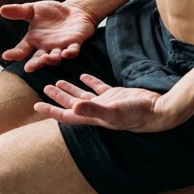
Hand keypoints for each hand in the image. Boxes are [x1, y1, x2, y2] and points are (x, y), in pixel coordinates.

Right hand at [0, 1, 96, 71]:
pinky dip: (70, 53)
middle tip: (28, 68)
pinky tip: (66, 53)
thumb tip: (1, 9)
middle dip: (34, 64)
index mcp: (34, 40)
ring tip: (45, 58)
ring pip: (54, 57)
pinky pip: (72, 51)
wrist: (73, 10)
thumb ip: (19, 11)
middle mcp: (45, 47)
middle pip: (38, 59)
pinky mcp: (74, 44)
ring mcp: (60, 47)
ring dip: (50, 59)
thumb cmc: (51, 12)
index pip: (22, 50)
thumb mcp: (33, 9)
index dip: (14, 54)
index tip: (6, 56)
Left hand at [34, 74, 174, 132]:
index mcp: (92, 117)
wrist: (157, 110)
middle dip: (57, 97)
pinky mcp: (115, 95)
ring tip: (58, 81)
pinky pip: (99, 87)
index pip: (66, 115)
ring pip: (83, 95)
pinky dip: (90, 82)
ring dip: (70, 89)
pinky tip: (83, 76)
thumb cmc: (136, 114)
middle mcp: (96, 111)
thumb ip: (93, 109)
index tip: (36, 106)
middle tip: (44, 88)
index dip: (51, 111)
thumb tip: (74, 107)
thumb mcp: (113, 111)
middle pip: (71, 104)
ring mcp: (105, 103)